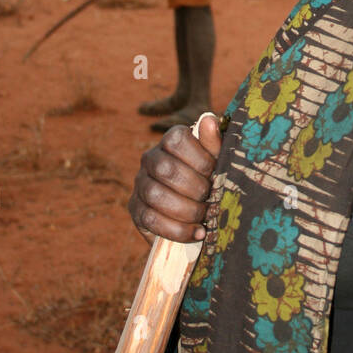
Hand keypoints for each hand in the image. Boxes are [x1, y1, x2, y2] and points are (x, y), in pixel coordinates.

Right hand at [128, 115, 222, 244]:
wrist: (196, 214)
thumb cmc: (209, 181)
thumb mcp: (216, 163)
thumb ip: (213, 144)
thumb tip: (209, 119)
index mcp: (170, 141)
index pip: (176, 139)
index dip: (199, 158)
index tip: (214, 173)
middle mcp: (150, 159)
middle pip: (165, 169)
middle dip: (194, 187)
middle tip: (211, 199)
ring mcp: (140, 184)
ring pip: (155, 195)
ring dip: (186, 210)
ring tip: (205, 218)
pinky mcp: (136, 209)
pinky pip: (151, 219)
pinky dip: (178, 229)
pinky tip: (197, 233)